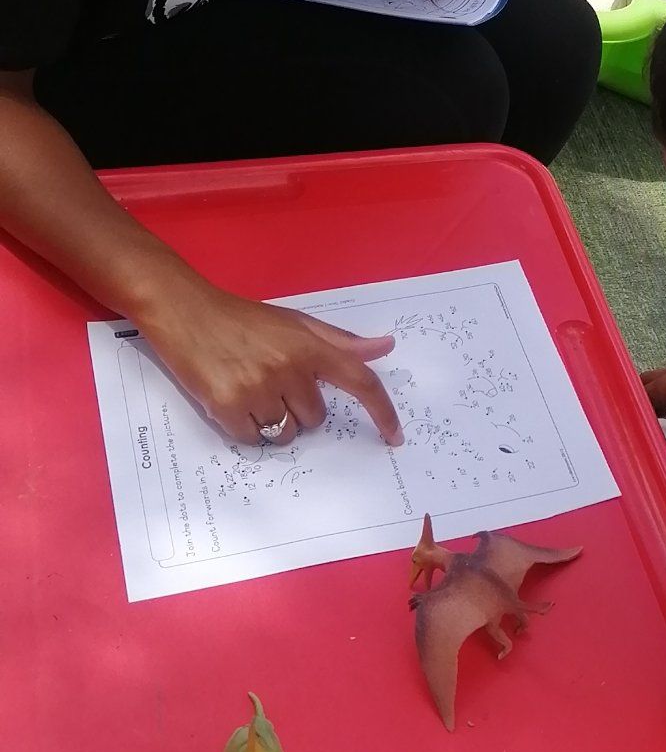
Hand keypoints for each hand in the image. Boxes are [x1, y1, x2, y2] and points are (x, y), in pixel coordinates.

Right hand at [136, 277, 401, 446]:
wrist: (184, 311)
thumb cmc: (242, 319)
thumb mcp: (294, 322)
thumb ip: (340, 341)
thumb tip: (386, 346)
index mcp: (309, 346)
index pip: (359, 381)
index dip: (382, 411)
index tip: (395, 436)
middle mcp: (288, 369)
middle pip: (315, 419)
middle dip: (298, 408)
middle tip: (271, 382)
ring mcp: (258, 390)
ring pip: (285, 434)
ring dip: (273, 422)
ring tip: (250, 390)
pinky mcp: (227, 408)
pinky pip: (253, 440)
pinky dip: (246, 428)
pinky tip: (232, 400)